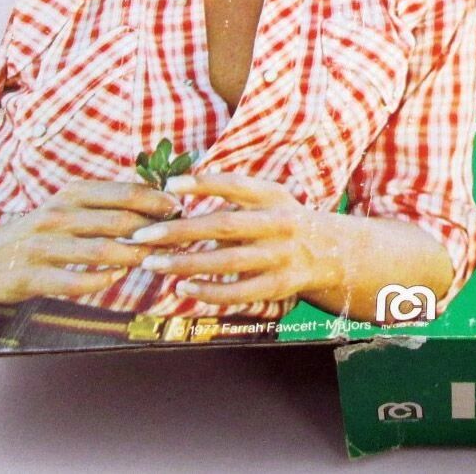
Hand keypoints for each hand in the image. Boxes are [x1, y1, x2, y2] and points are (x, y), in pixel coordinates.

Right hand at [0, 181, 180, 303]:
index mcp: (72, 194)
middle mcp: (58, 215)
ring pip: (100, 250)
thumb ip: (107, 201)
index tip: (180, 206)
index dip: (155, 199)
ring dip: (134, 256)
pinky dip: (100, 280)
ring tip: (156, 260)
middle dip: (152, 230)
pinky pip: (74, 280)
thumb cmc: (44, 230)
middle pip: (117, 220)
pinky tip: (116, 278)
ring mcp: (43, 245)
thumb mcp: (71, 205)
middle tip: (178, 237)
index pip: (123, 192)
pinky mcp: (31, 276)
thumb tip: (157, 193)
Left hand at [129, 173, 342, 305]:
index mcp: (272, 196)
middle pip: (222, 225)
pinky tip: (183, 288)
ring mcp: (280, 256)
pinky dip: (209, 291)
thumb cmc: (284, 219)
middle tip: (143, 234)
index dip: (202, 184)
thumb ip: (234, 194)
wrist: (332, 252)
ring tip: (153, 263)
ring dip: (186, 263)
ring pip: (226, 261)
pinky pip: (239, 292)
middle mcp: (278, 223)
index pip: (235, 184)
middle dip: (179, 231)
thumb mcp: (269, 197)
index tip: (169, 186)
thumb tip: (178, 190)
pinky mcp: (279, 285)